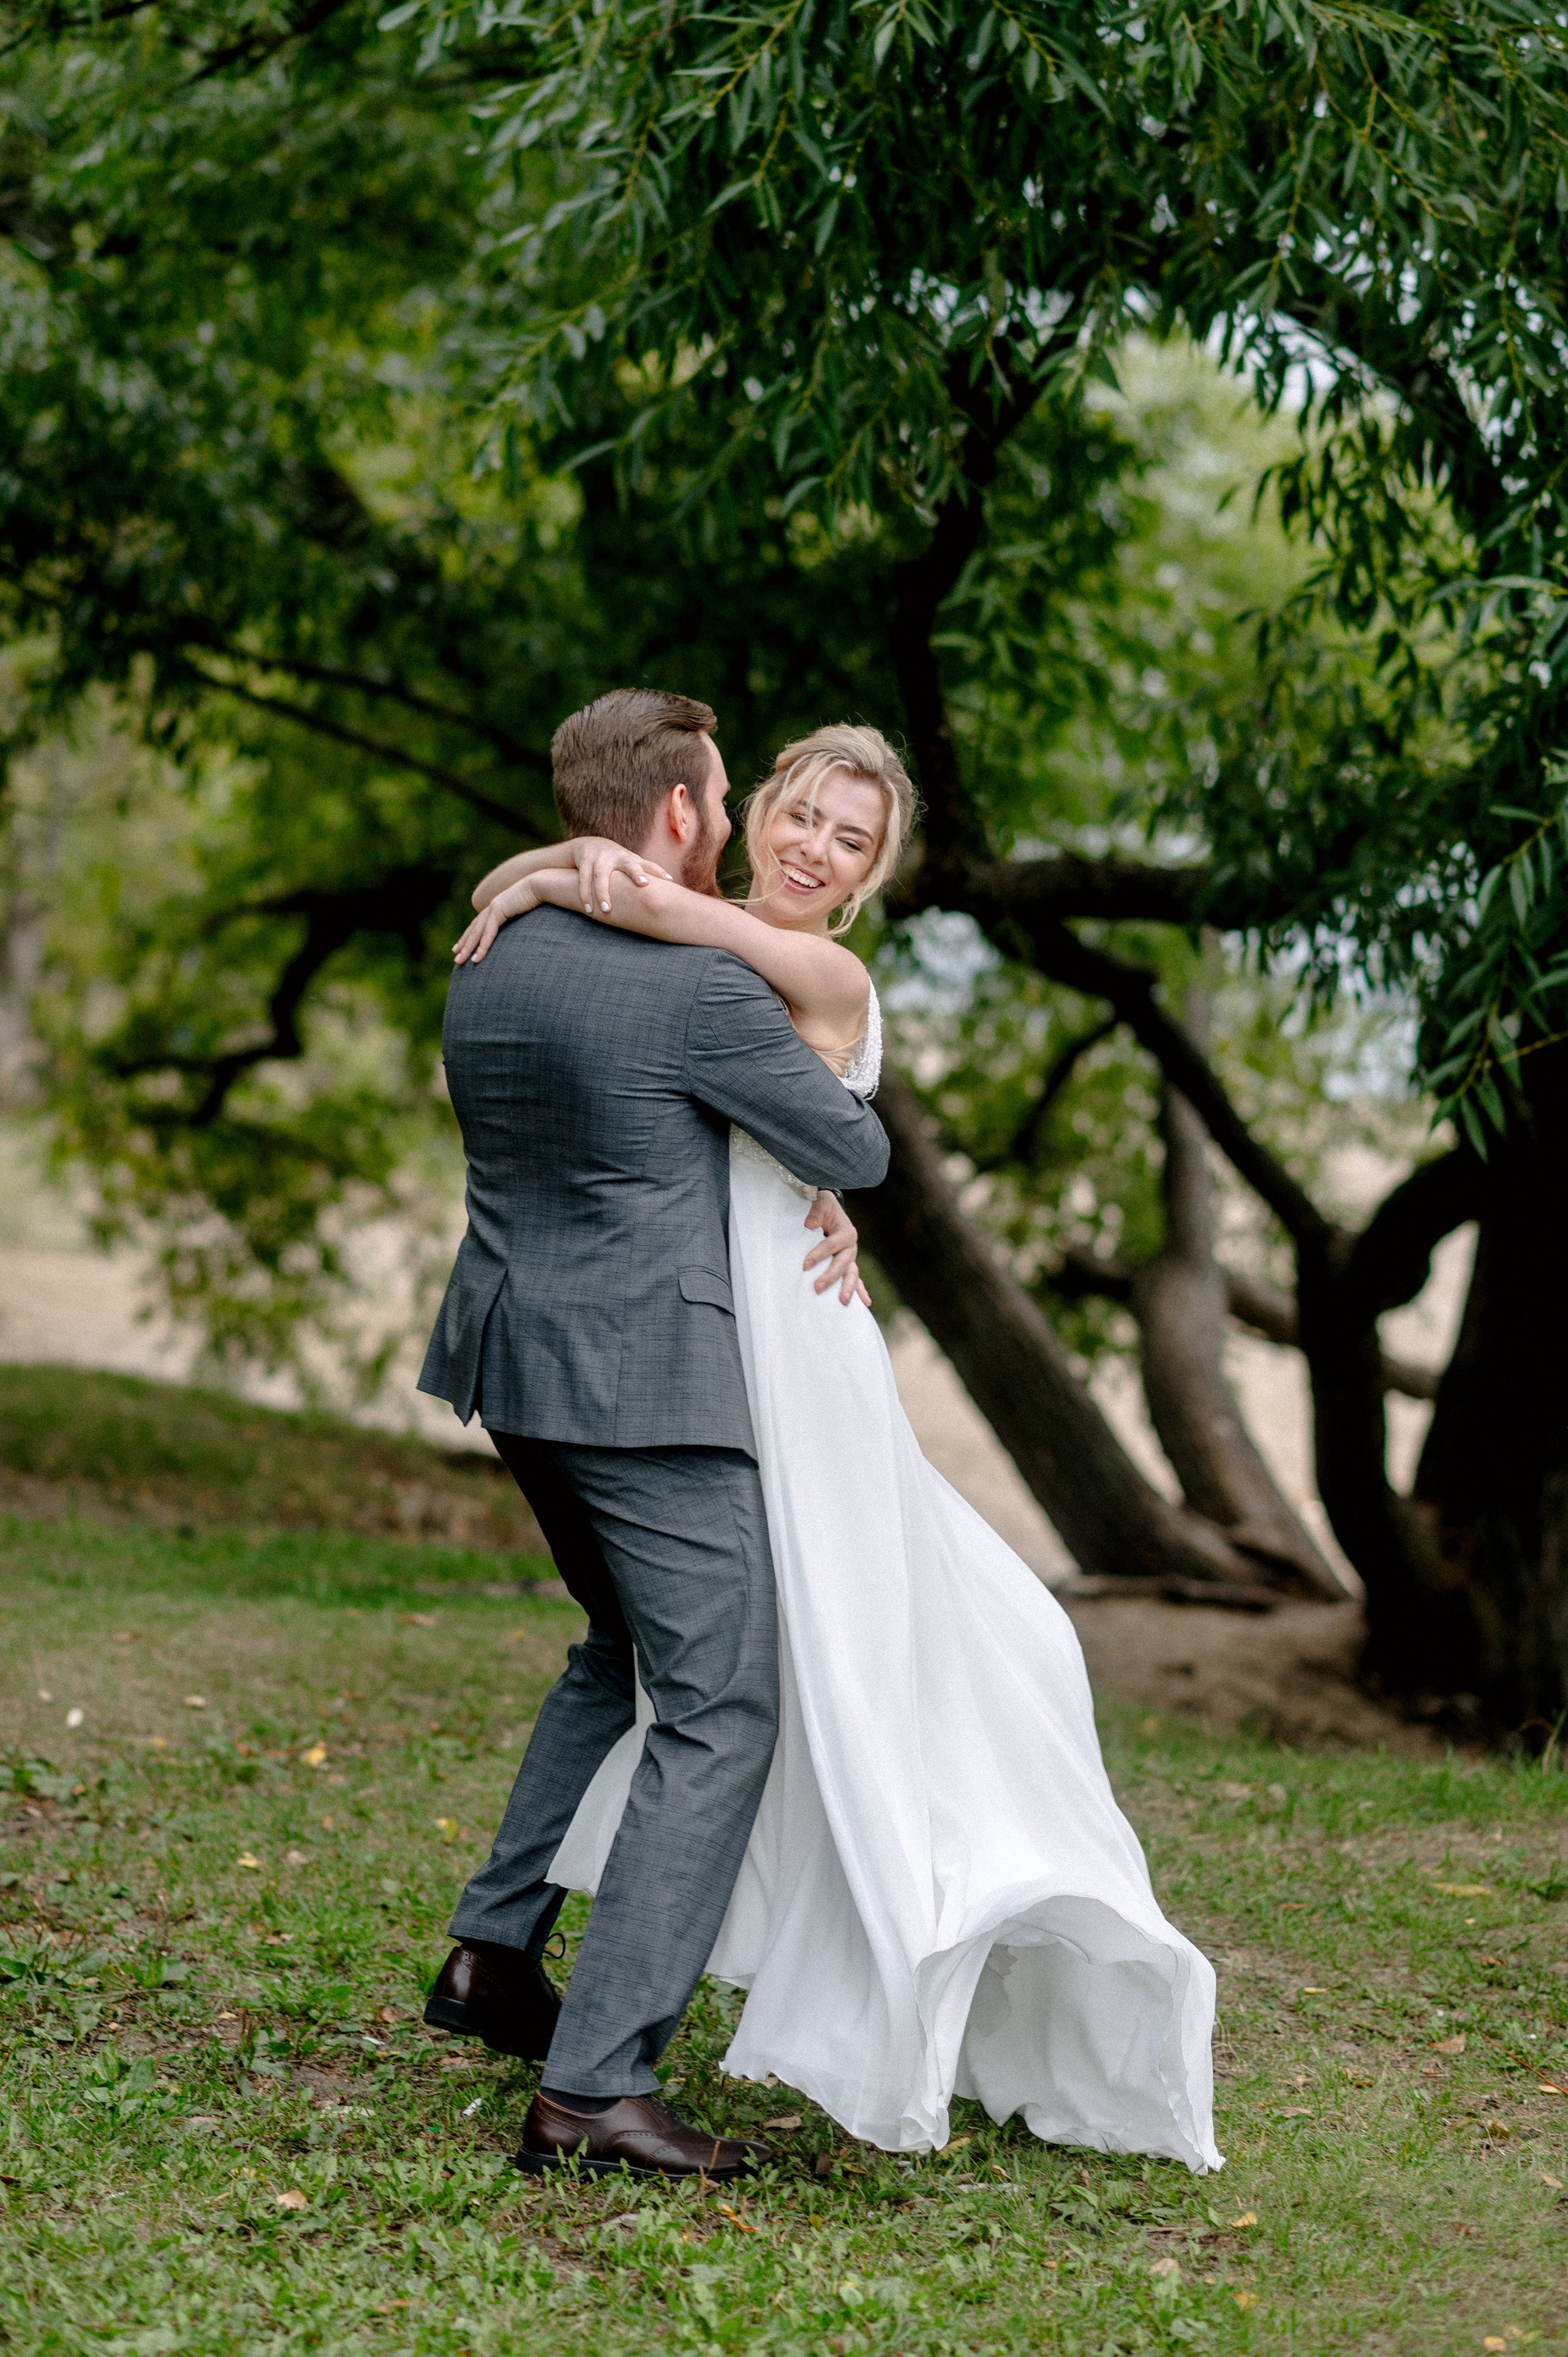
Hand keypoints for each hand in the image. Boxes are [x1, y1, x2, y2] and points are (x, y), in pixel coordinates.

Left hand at [453, 876, 539, 964]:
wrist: (542, 884)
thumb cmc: (540, 898)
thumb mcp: (527, 912)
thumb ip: (520, 919)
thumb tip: (526, 933)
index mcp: (499, 906)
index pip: (480, 924)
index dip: (470, 936)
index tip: (461, 946)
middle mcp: (493, 906)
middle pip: (474, 929)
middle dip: (464, 944)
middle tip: (456, 957)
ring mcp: (494, 907)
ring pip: (477, 932)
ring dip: (468, 948)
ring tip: (460, 961)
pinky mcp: (499, 910)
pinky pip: (488, 932)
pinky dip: (482, 946)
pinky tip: (477, 958)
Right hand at [570, 837, 671, 913]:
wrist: (586, 844)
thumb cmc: (615, 859)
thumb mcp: (630, 862)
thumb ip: (647, 871)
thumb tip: (671, 885)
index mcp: (630, 859)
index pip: (648, 865)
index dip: (658, 872)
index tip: (669, 880)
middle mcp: (617, 855)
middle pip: (628, 864)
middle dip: (636, 872)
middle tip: (644, 883)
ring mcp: (600, 857)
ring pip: (601, 876)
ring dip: (602, 893)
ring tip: (607, 911)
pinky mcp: (585, 860)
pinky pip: (584, 880)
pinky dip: (585, 895)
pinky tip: (588, 910)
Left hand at [803, 1190, 870, 1308]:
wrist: (830, 1209)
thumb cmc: (823, 1207)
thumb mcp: (821, 1202)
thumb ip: (816, 1211)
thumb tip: (809, 1224)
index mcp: (846, 1231)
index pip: (832, 1245)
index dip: (819, 1254)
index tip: (805, 1265)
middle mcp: (851, 1246)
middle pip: (843, 1263)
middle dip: (831, 1276)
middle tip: (817, 1287)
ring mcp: (851, 1257)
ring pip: (851, 1273)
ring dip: (848, 1288)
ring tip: (843, 1301)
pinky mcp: (848, 1264)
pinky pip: (856, 1278)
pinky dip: (861, 1290)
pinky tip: (865, 1303)